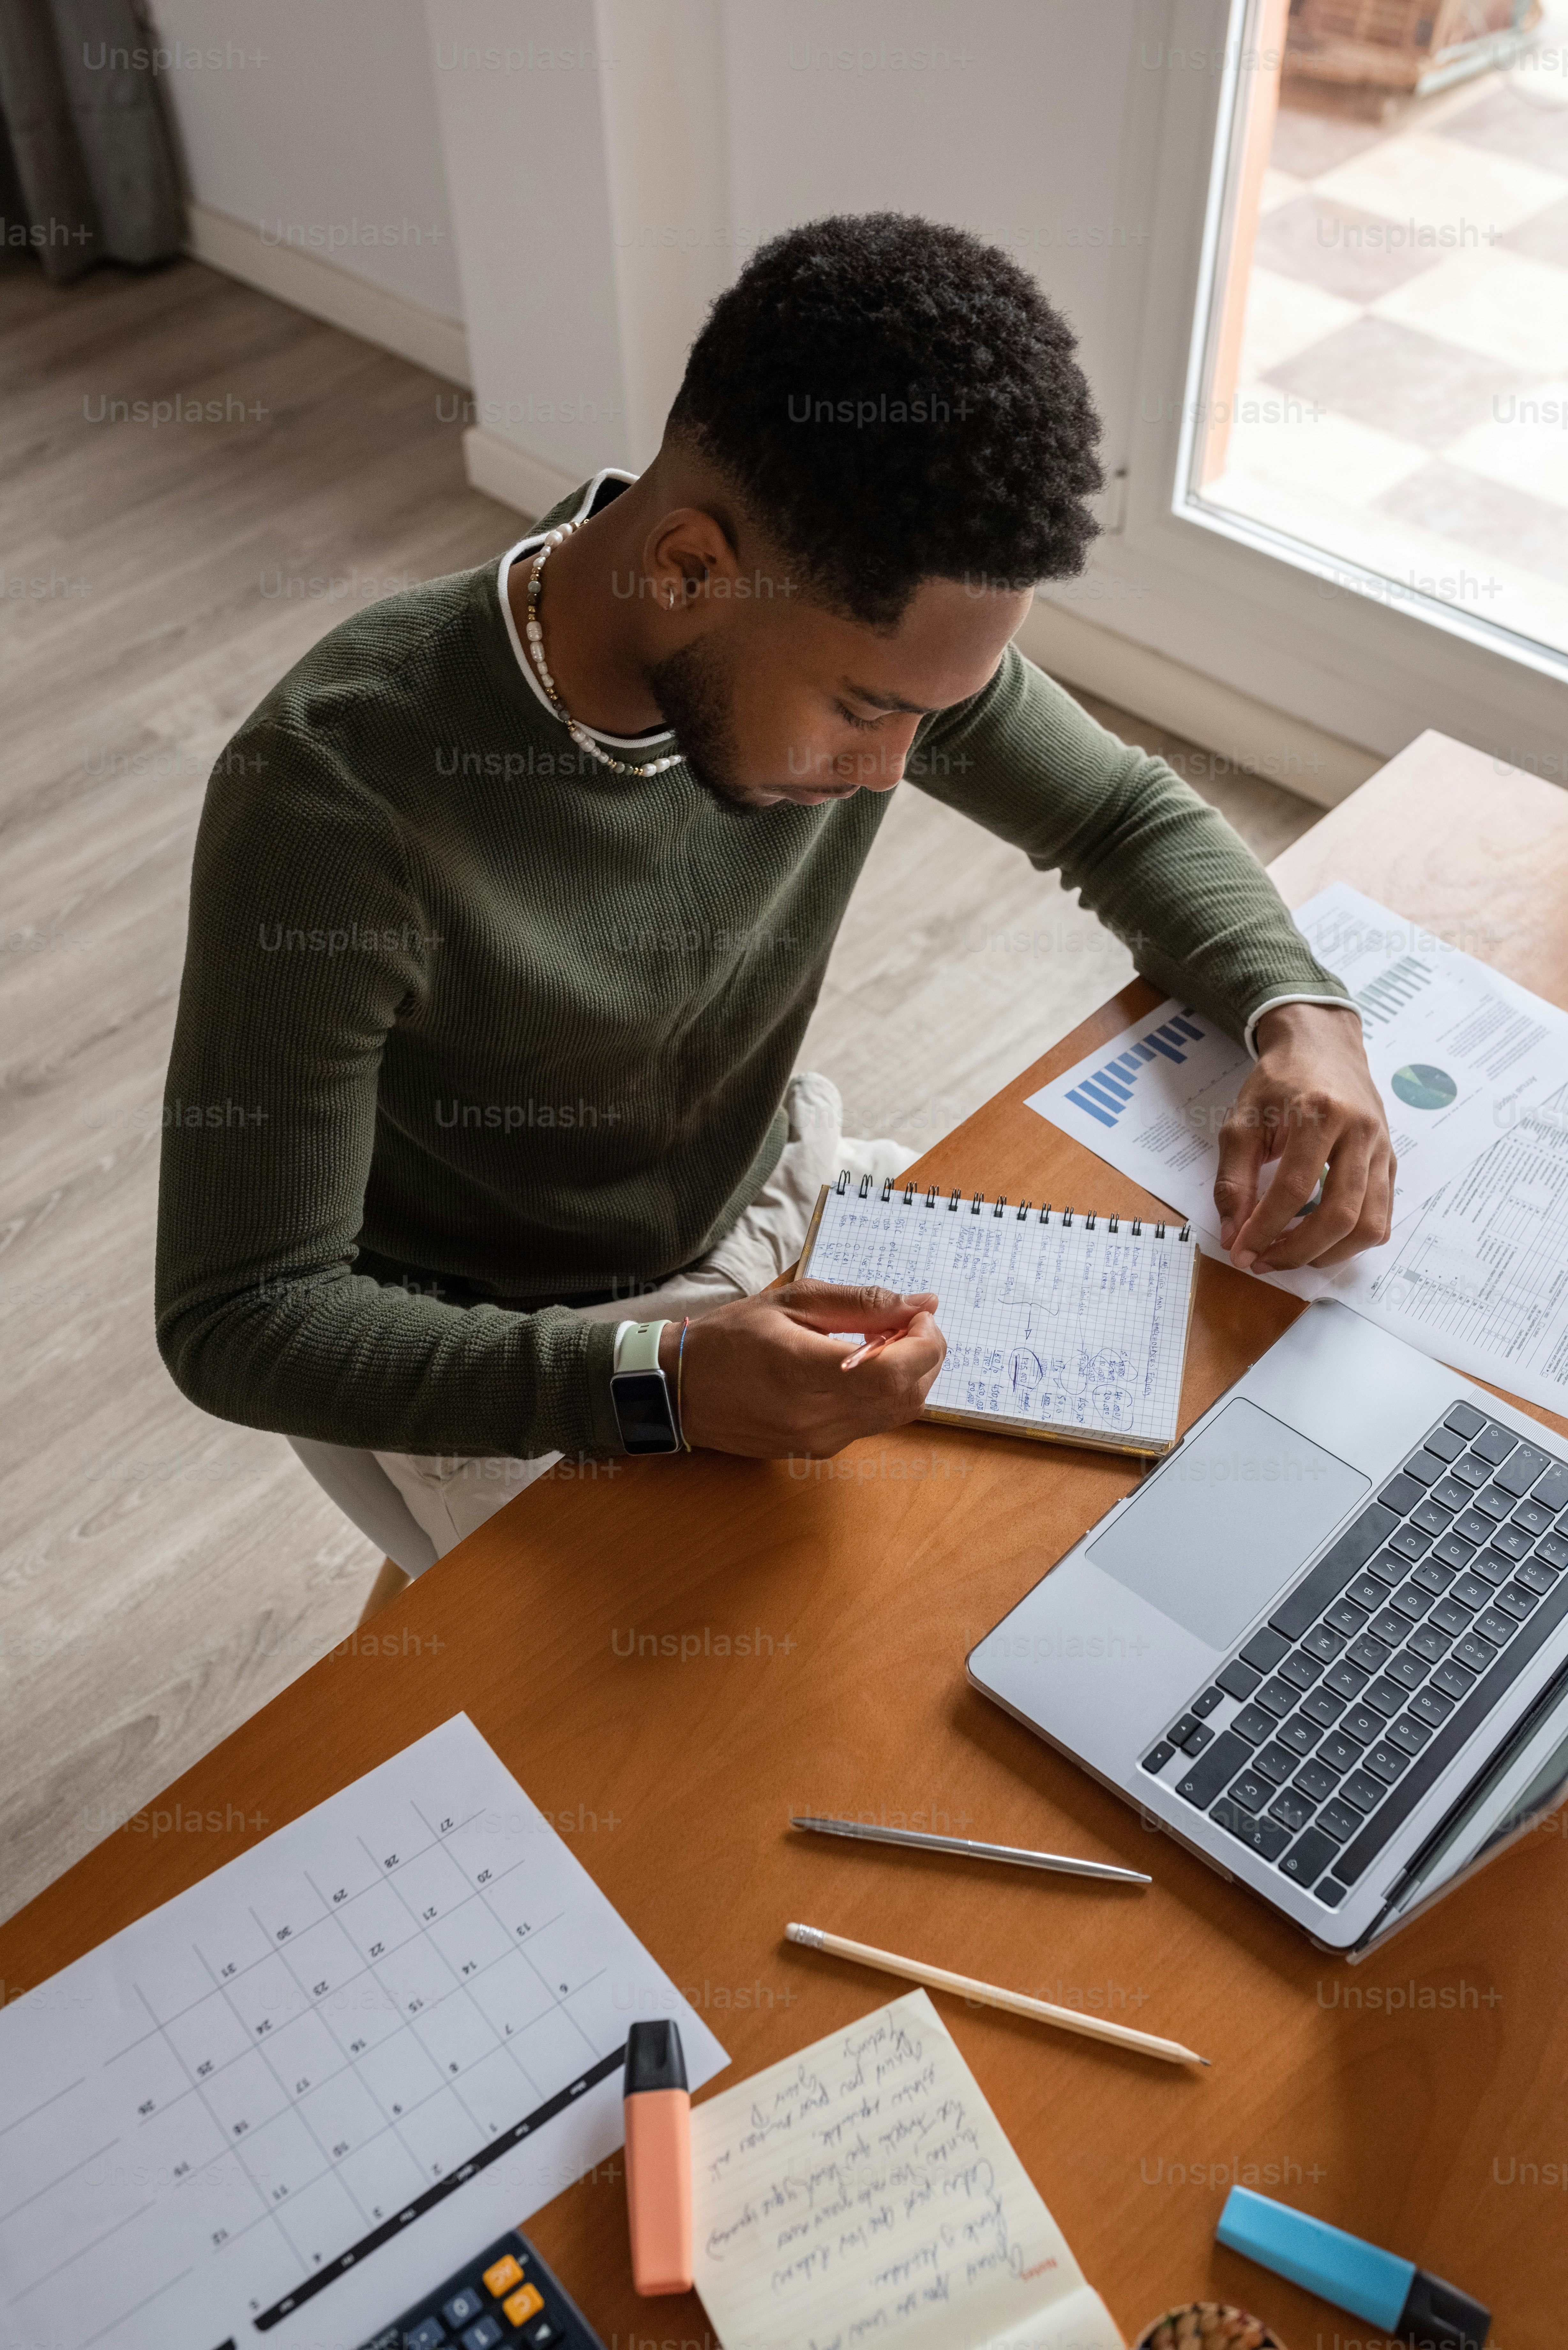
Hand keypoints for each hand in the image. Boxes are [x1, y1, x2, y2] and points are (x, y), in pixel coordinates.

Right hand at [663, 1280, 944, 1457]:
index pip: (897, 1371)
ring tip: (884, 1343)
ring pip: (897, 1414)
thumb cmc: (729, 1337)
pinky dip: (883, 1395)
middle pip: (909, 1397)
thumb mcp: (792, 1301)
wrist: (679, 1389)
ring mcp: (819, 1440)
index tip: (919, 1315)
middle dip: (927, 1357)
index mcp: (807, 1371)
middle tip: (908, 1325)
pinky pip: (871, 1424)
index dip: (926, 1342)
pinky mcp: (816, 1451)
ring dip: (909, 1377)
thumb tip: (923, 1302)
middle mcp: (818, 1417)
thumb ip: (862, 1303)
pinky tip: (861, 1369)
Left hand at [1215, 1001, 1394, 1272]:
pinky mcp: (1391, 1160)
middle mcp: (1360, 1131)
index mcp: (1319, 1113)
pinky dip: (1352, 1241)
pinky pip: (1382, 1216)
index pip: (1295, 1189)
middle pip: (1340, 1214)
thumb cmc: (1277, 1082)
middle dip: (1297, 1250)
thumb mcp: (1241, 1122)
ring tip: (1290, 1256)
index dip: (1266, 1229)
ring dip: (1328, 1254)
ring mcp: (1382, 1147)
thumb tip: (1233, 1236)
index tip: (1241, 1252)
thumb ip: (1233, 1180)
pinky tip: (1320, 1242)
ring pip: (1369, 1224)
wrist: (1322, 1045)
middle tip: (1263, 1262)